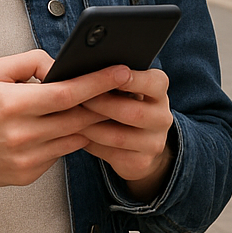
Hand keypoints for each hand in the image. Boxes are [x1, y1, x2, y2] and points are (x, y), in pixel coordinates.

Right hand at [0, 49, 128, 209]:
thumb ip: (30, 62)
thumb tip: (62, 65)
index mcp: (12, 104)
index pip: (68, 93)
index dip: (98, 82)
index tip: (121, 71)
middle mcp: (21, 135)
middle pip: (79, 118)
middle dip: (102, 103)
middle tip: (120, 88)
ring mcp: (25, 159)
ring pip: (75, 138)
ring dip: (87, 123)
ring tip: (93, 106)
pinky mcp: (27, 175)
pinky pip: (60, 154)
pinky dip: (65, 139)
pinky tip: (59, 128)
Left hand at [78, 68, 174, 200]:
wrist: (141, 144)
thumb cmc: (123, 103)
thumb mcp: (125, 89)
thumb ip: (111, 78)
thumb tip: (80, 70)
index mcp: (160, 92)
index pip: (154, 83)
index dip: (133, 79)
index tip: (109, 73)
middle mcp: (162, 117)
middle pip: (134, 112)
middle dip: (102, 105)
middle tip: (78, 98)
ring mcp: (154, 143)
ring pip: (119, 137)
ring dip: (91, 127)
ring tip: (69, 118)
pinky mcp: (141, 162)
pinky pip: (111, 154)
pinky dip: (91, 144)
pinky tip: (76, 136)